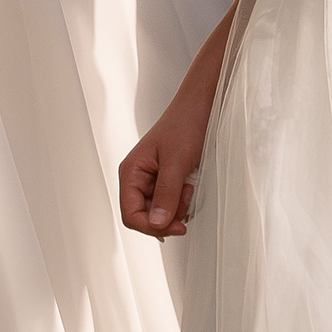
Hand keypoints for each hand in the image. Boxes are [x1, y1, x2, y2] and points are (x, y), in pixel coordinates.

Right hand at [119, 82, 216, 237]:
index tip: (177, 226)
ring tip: (189, 187)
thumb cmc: (185, 123)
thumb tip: (156, 223)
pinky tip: (191, 185)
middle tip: (186, 199)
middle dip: (167, 215)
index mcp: (131, 172)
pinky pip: (171, 202)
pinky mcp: (167, 180)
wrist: (201, 106)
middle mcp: (138, 178)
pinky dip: (182, 200)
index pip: (130, 215)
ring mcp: (152, 180)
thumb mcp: (176, 161)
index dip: (151, 226)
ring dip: (177, 207)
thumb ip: (166, 194)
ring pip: (160, 212)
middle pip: (145, 217)